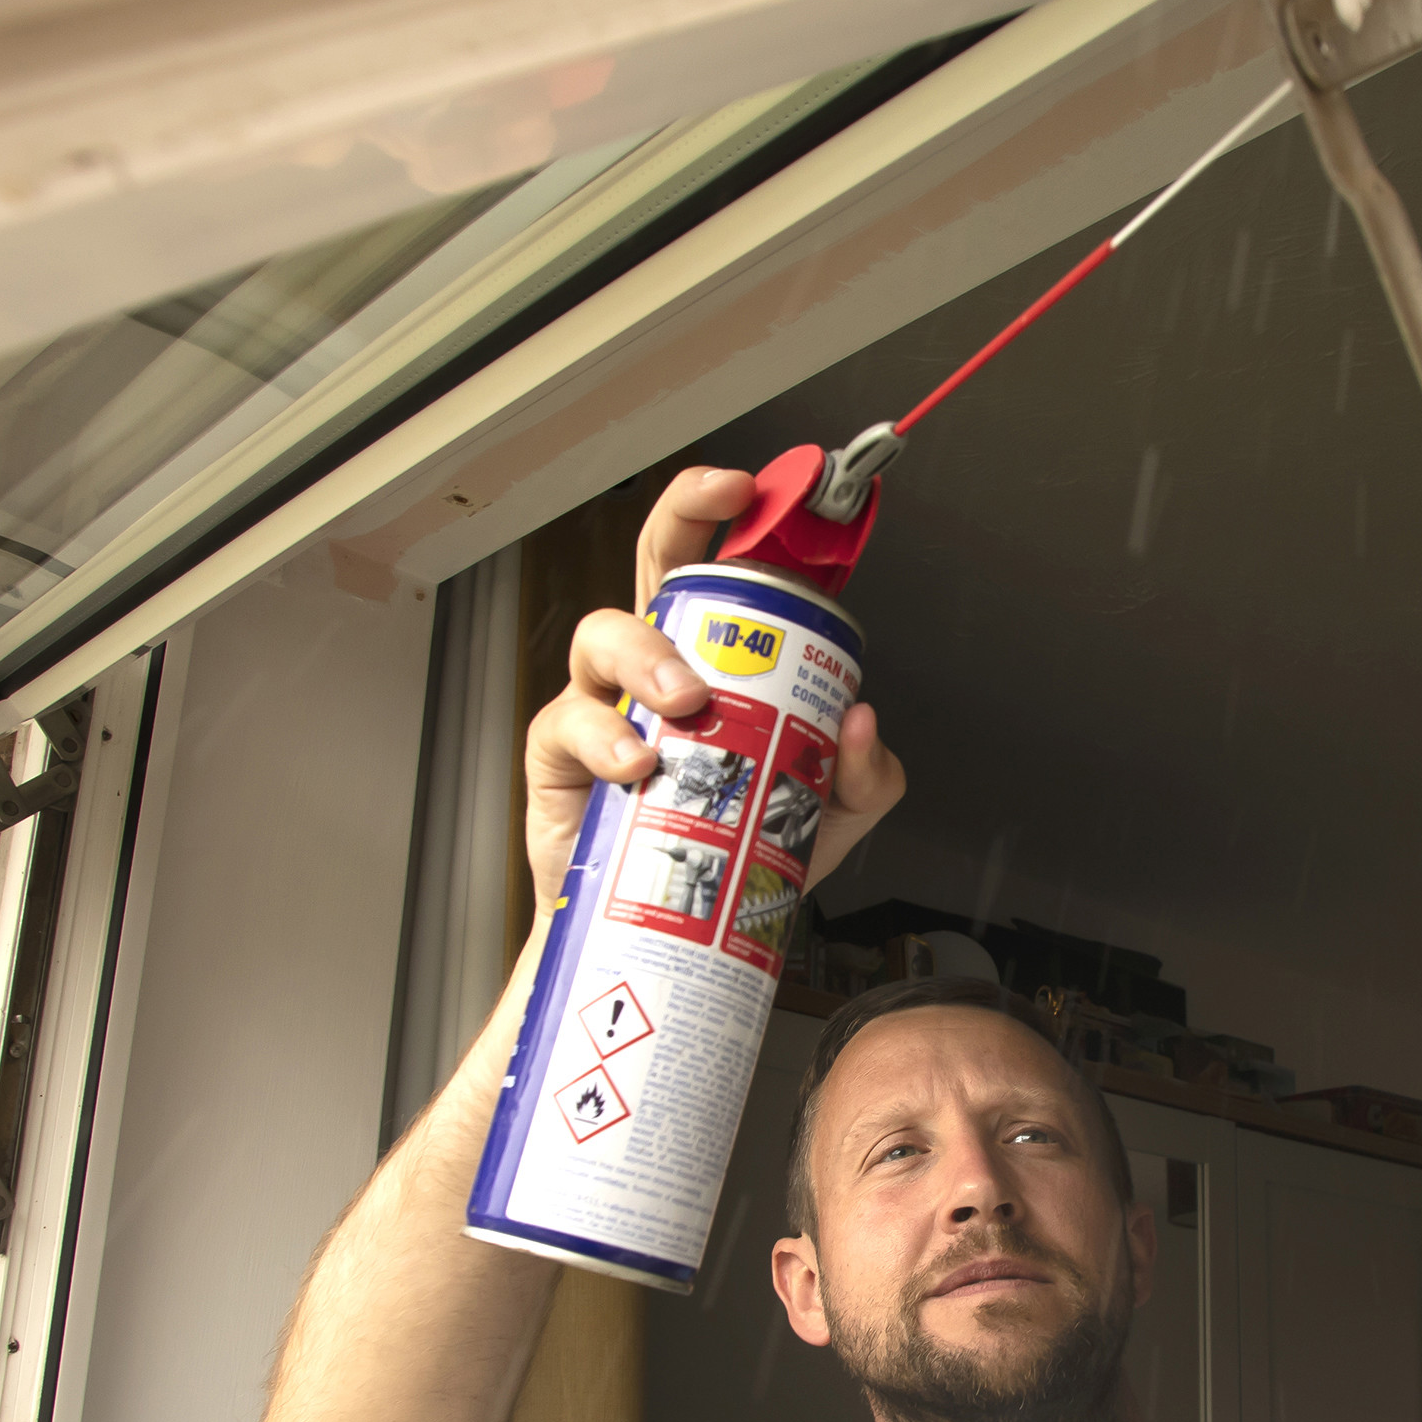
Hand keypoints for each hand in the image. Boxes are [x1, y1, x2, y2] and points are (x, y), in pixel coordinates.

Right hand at [518, 464, 907, 905]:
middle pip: (656, 560)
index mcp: (718, 660)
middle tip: (719, 534)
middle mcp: (656, 664)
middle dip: (681, 518)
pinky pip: (569, 724)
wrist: (668, 936)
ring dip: (649, 655)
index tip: (755, 485)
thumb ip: (861, 775)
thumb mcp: (825, 817)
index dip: (729, 513)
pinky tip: (639, 765)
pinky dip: (606, 738)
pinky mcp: (560, 757)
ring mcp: (602, 703)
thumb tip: (860, 722)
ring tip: (686, 704)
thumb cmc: (732, 853)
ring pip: (605, 634)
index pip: (724, 567)